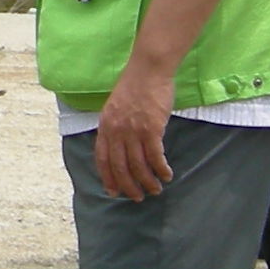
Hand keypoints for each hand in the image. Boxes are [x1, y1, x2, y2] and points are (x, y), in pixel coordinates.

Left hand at [93, 64, 175, 201]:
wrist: (148, 70)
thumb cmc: (135, 87)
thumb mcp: (115, 107)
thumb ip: (115, 127)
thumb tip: (120, 147)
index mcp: (105, 126)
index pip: (102, 159)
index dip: (108, 177)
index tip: (113, 192)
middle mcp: (116, 131)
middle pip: (120, 167)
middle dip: (129, 186)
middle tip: (138, 197)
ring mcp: (133, 131)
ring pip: (138, 165)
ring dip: (147, 181)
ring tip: (155, 190)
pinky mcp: (151, 129)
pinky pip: (155, 156)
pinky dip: (161, 169)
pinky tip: (166, 175)